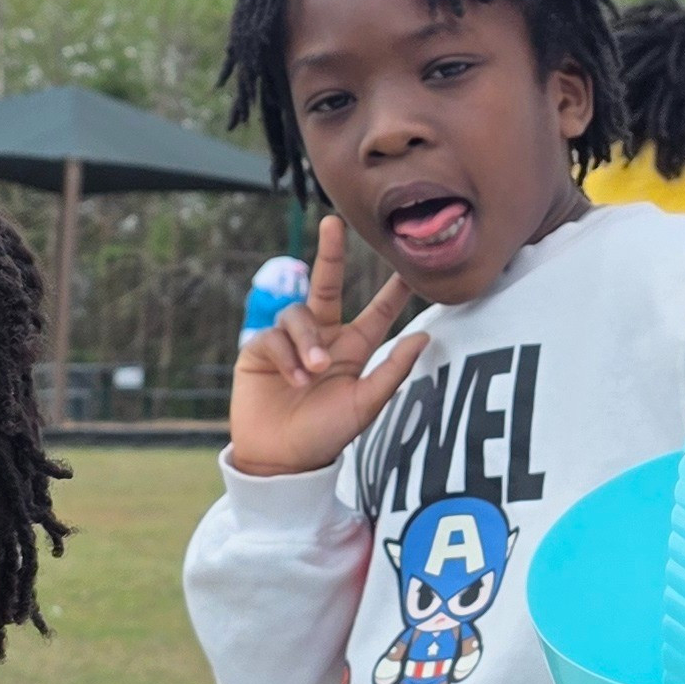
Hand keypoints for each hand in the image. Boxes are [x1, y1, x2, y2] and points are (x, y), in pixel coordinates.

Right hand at [225, 216, 427, 476]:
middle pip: (326, 285)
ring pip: (298, 315)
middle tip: (333, 223)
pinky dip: (287, 356)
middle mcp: (321, 339)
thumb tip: (424, 335)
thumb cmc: (325, 437)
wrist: (281, 460)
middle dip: (330, 254)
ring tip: (313, 372)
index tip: (409, 266)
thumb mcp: (365, 405)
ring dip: (307, 341)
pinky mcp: (260, 350)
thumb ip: (392, 371)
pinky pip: (274, 336)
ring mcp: (289, 342)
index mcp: (352, 350)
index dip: (392, 291)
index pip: (376, 313)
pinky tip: (293, 379)